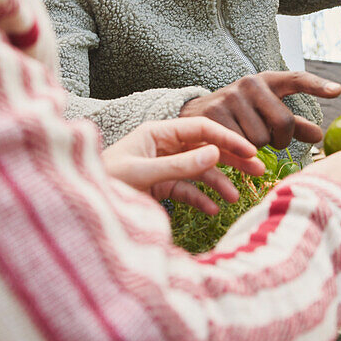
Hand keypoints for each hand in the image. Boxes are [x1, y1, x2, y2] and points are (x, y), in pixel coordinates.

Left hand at [102, 117, 265, 213]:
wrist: (82, 206)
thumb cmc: (105, 182)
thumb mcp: (142, 174)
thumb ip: (179, 166)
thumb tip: (214, 154)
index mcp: (157, 133)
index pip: (201, 129)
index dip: (227, 139)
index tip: (251, 151)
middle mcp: (162, 147)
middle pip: (205, 148)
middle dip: (231, 160)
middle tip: (258, 170)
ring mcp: (162, 167)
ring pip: (199, 171)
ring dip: (218, 183)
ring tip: (235, 198)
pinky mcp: (159, 187)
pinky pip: (186, 190)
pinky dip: (200, 199)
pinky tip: (212, 210)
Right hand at [179, 71, 340, 149]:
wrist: (193, 115)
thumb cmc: (239, 115)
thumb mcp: (265, 113)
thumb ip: (293, 125)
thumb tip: (319, 136)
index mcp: (266, 80)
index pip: (296, 80)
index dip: (318, 86)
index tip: (338, 91)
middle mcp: (249, 84)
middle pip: (283, 122)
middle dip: (280, 139)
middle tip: (269, 140)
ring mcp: (230, 98)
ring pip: (261, 140)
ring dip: (256, 148)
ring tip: (242, 138)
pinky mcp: (214, 116)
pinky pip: (241, 147)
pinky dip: (240, 154)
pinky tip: (231, 146)